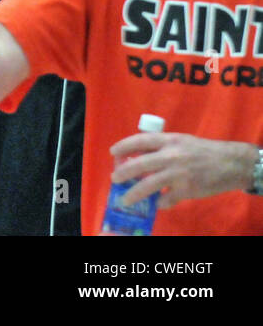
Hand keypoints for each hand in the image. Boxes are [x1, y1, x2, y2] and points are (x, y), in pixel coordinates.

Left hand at [110, 133, 257, 208]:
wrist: (230, 163)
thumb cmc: (203, 150)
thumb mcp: (180, 141)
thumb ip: (161, 146)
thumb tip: (137, 156)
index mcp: (169, 140)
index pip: (140, 140)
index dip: (124, 146)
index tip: (113, 153)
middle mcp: (171, 156)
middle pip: (139, 164)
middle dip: (123, 172)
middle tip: (114, 179)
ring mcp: (178, 174)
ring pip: (149, 185)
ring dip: (134, 194)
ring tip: (125, 200)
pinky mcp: (187, 189)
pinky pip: (167, 199)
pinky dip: (160, 202)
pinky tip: (158, 203)